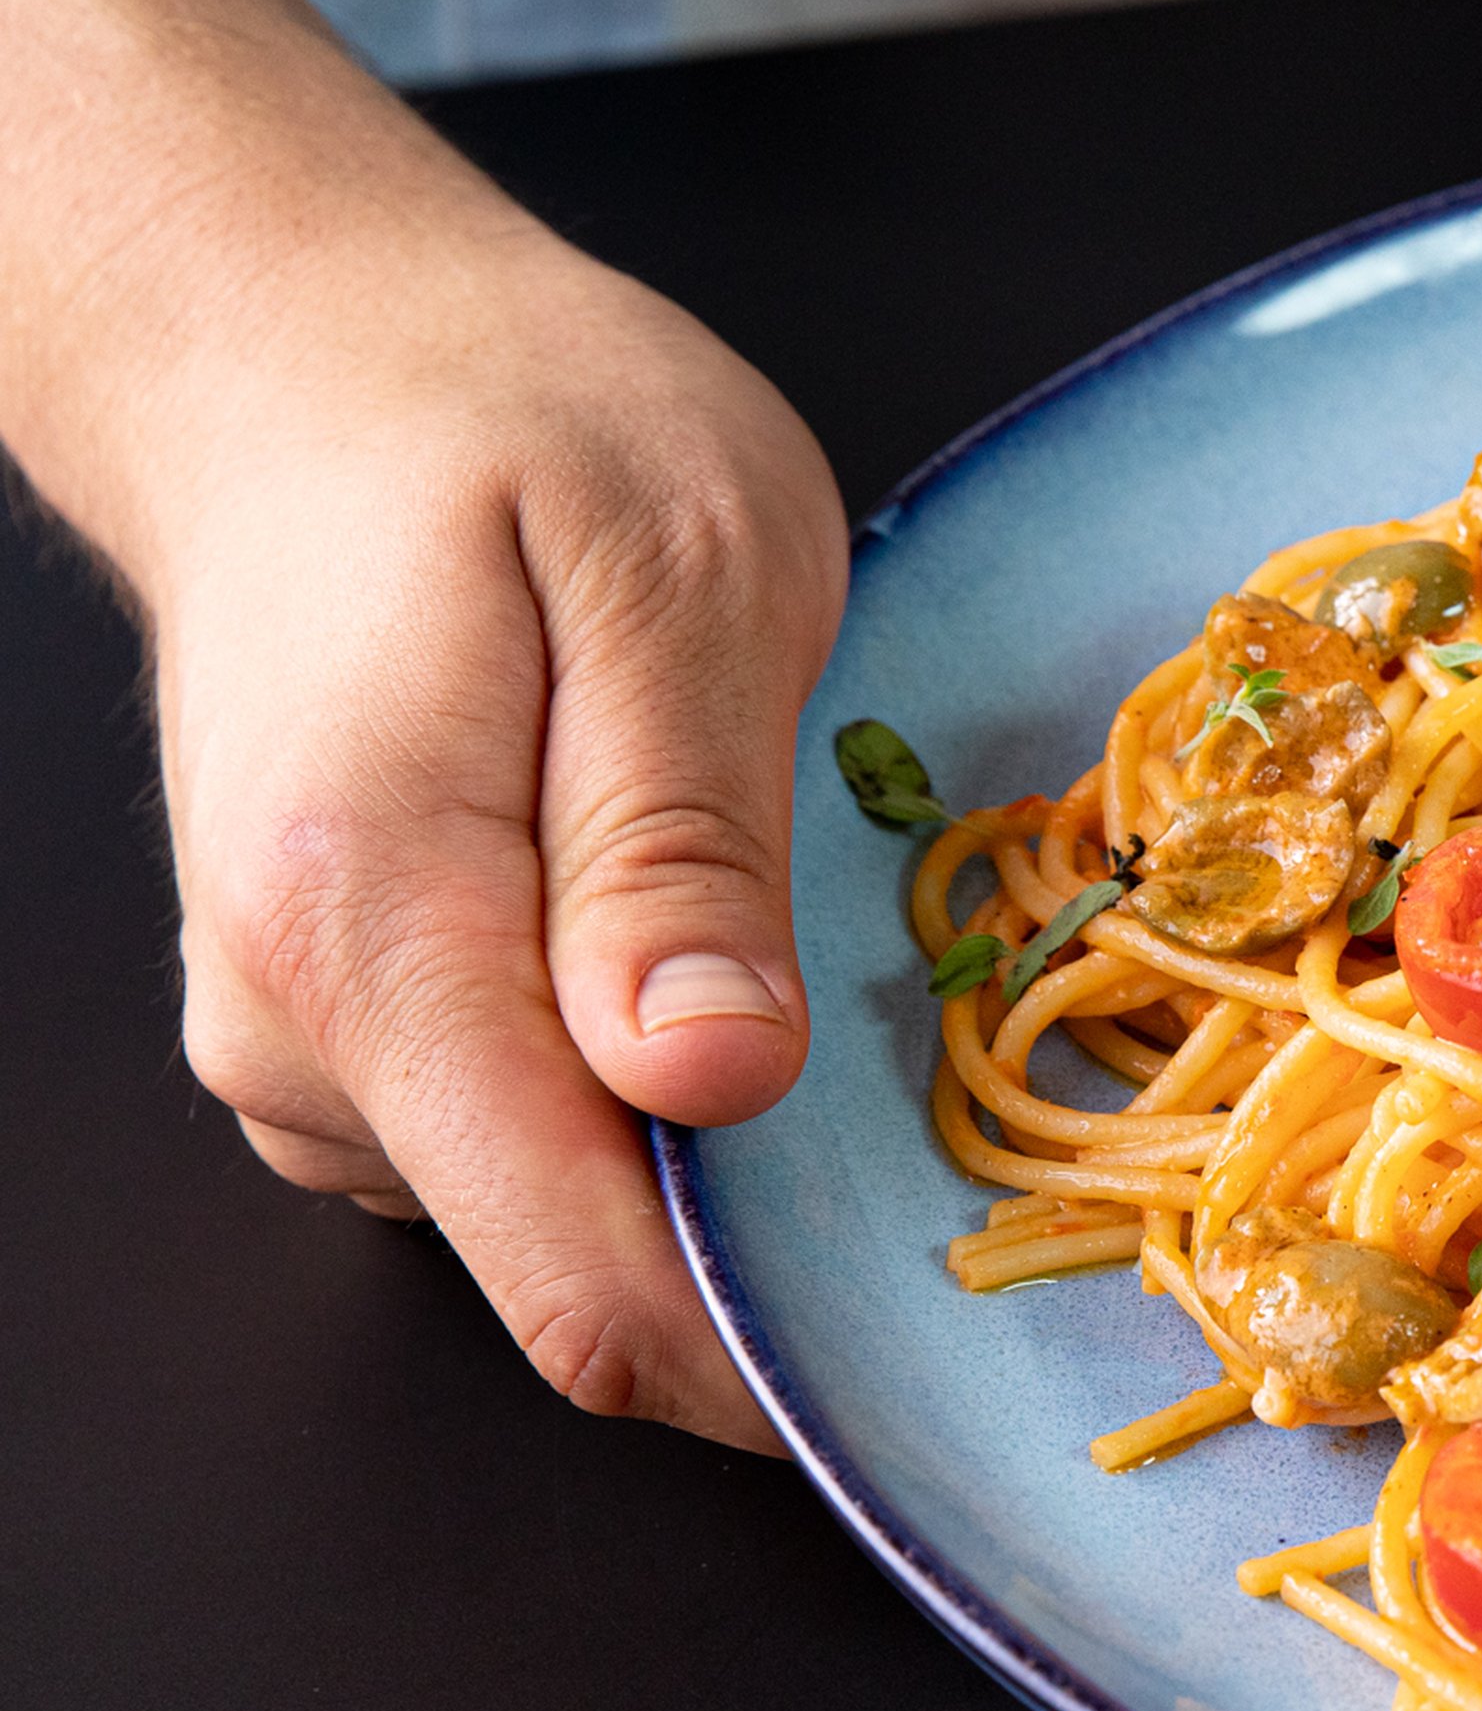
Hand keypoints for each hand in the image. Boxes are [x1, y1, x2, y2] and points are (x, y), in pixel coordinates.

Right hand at [123, 199, 845, 1447]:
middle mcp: (296, 1030)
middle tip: (913, 1035)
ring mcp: (304, 1050)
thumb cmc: (503, 421)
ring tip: (773, 909)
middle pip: (586, 1265)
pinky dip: (649, 1079)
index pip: (579, 1277)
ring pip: (568, 1213)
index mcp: (369, 925)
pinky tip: (688, 921)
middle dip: (777, 1219)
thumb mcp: (676, 568)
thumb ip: (679, 840)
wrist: (299, 355)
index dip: (782, 1354)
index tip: (957, 1355)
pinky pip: (534, 1141)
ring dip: (719, 1134)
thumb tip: (710, 1078)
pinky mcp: (347, 1038)